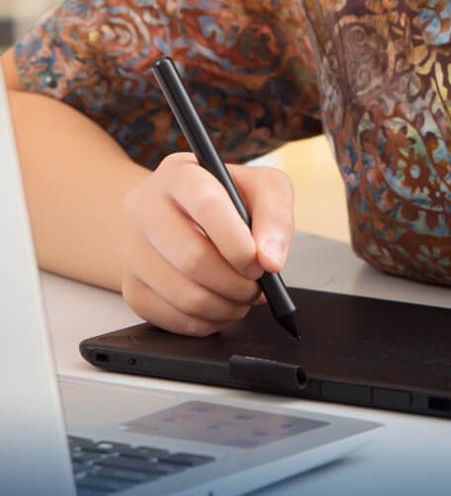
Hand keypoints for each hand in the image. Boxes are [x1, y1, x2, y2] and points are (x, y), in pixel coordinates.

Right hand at [120, 152, 294, 336]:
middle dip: (236, 282)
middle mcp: (144, 207)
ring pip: (182, 295)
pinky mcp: (130, 286)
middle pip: (192, 258)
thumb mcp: (261, 187)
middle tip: (256, 287)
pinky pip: (169, 319)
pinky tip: (220, 306)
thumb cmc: (226, 198)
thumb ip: (275, 214)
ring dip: (225, 306)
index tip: (261, 263)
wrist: (181, 214)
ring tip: (242, 297)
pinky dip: (204, 322)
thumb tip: (271, 260)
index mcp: (179, 173)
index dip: (238, 242)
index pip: (207, 206)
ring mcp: (131, 249)